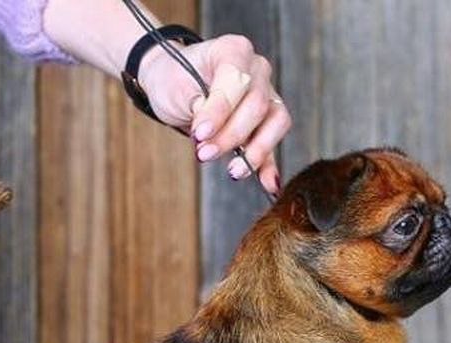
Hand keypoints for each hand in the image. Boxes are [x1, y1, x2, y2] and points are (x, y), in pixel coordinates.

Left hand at [136, 34, 290, 194]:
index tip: (200, 134)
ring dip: (256, 151)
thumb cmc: (174, 80)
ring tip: (233, 171)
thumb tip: (211, 134)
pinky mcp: (265, 121)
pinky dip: (270, 164)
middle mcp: (256, 69)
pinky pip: (273, 142)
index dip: (220, 111)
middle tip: (203, 154)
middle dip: (230, 136)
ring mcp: (266, 94)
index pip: (237, 81)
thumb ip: (198, 108)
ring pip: (276, 122)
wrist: (174, 83)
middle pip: (257, 105)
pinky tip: (269, 184)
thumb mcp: (177, 89)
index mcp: (234, 50)